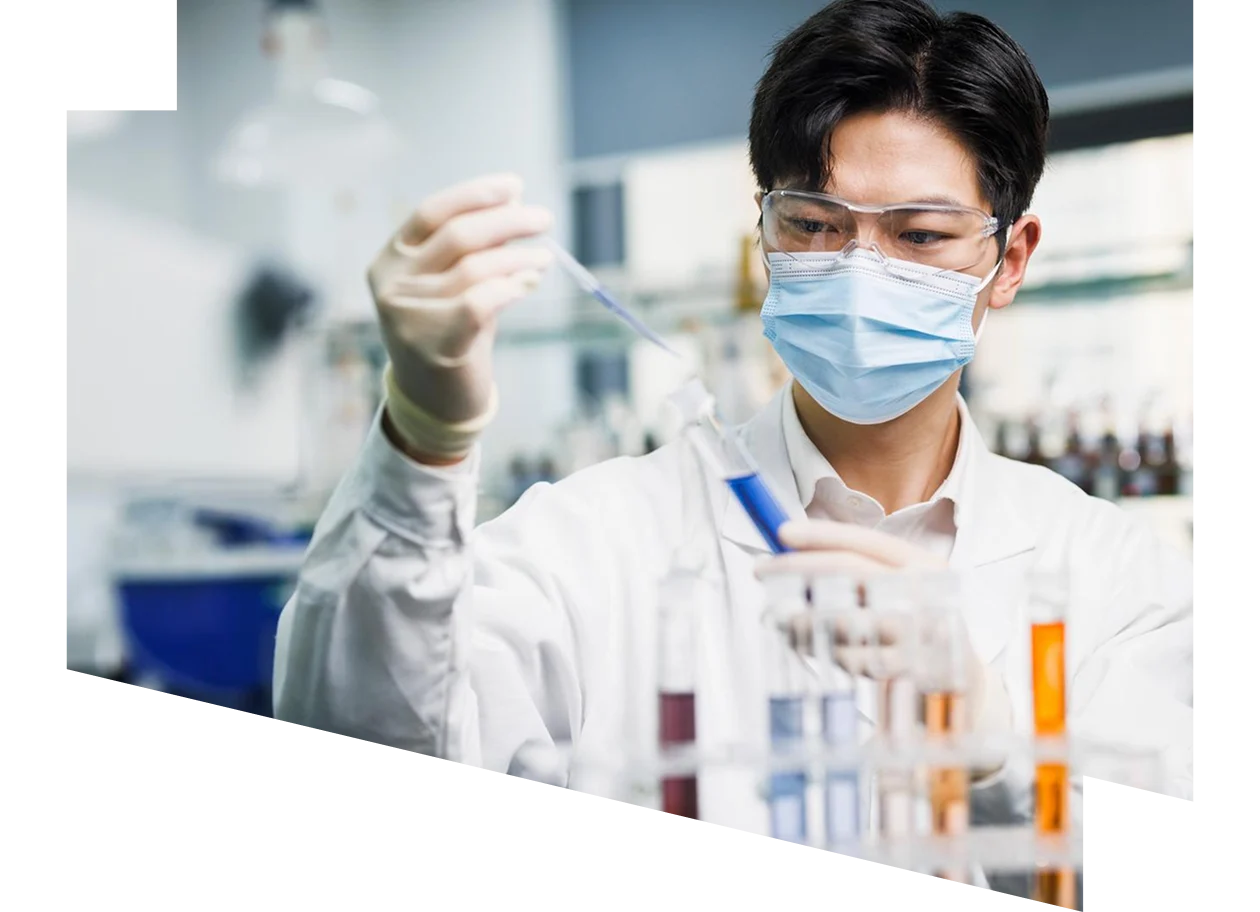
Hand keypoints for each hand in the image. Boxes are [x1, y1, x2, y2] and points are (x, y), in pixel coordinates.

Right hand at [367, 173, 553, 453]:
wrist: (436, 404)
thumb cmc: (450, 335)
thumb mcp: (456, 284)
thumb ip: (477, 246)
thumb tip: (514, 197)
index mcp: (389, 261)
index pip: (431, 212)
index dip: (475, 194)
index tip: (515, 186)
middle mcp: (392, 285)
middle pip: (458, 235)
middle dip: (507, 221)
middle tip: (544, 219)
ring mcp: (409, 316)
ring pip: (476, 269)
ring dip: (518, 257)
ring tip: (543, 258)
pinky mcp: (434, 345)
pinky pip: (480, 301)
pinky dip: (510, 287)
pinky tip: (528, 284)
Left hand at [755, 520, 1011, 760]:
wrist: (960, 679)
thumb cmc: (912, 621)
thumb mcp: (897, 586)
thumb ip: (855, 569)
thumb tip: (791, 551)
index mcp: (923, 565)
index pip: (866, 542)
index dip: (821, 535)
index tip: (781, 532)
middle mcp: (924, 594)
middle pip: (851, 573)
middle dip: (798, 569)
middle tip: (761, 570)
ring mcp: (916, 634)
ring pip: (842, 617)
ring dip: (800, 615)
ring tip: (779, 614)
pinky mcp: (905, 670)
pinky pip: (847, 656)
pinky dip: (819, 647)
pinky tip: (807, 642)